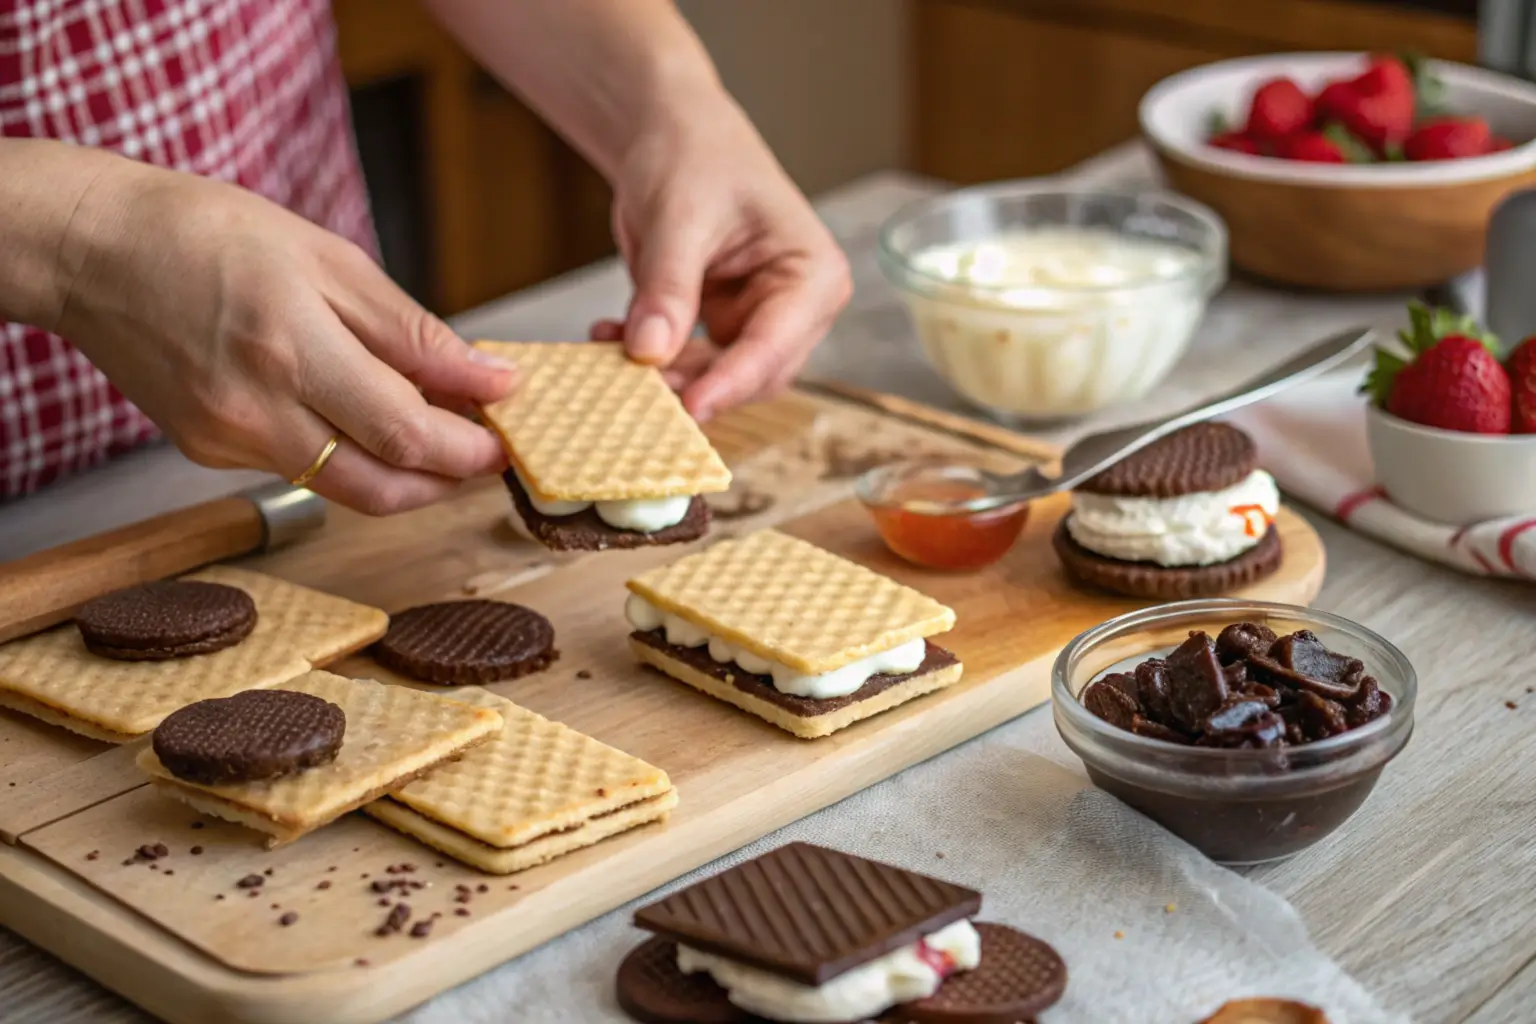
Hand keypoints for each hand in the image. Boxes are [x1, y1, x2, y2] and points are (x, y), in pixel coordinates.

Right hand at [53, 162, 516, 514]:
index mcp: (291, 347)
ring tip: (435, 434)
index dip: (467, 445)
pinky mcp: (207, 452)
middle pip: (381, 486)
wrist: (94, 250)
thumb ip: (412, 332)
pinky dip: (349, 455)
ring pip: (344, 491)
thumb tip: (489, 377)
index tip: (506, 432)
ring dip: (405, 475)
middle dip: (447, 477)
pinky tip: (362, 417)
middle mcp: (255, 409)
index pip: (404, 431)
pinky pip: (301, 470)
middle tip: (483, 450)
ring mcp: (226, 439)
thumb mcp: (329, 261)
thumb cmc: (210, 234)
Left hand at [590, 95, 851, 419]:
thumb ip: (668, 286)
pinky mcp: (722, 330)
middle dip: (693, 384)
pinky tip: (609, 337)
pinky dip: (649, 359)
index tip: (688, 407)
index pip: (776, 345)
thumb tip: (649, 351)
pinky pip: (688, 365)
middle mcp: (797, 309)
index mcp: (813, 275)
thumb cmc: (694, 154)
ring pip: (717, 379)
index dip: (731, 381)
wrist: (673, 135)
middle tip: (632, 387)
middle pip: (753, 375)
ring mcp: (760, 322)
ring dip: (664, 376)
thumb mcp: (679, 216)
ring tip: (609, 352)